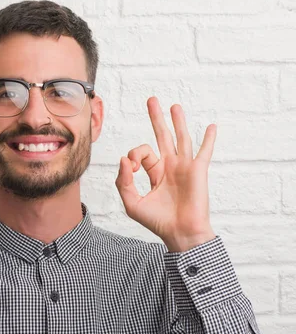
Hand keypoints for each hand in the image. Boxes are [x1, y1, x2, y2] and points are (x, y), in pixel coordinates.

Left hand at [115, 97, 216, 251]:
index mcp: (154, 173)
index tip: (130, 168)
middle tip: (151, 100)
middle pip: (162, 136)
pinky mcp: (197, 171)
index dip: (132, 156)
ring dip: (178, 121)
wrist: (180, 233)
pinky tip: (211, 126)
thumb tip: (123, 159)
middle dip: (156, 118)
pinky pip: (204, 151)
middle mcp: (169, 167)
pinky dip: (208, 139)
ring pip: (181, 138)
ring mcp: (184, 167)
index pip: (141, 153)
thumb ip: (123, 182)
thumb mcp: (132, 203)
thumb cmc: (157, 221)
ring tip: (174, 105)